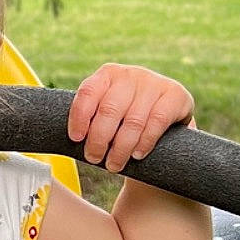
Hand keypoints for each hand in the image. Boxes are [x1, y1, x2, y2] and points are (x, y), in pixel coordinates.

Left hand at [67, 64, 194, 174]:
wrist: (166, 124)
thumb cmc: (125, 123)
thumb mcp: (105, 116)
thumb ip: (89, 119)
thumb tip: (63, 139)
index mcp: (107, 75)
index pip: (88, 92)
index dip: (79, 117)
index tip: (75, 139)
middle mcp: (130, 74)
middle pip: (109, 109)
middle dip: (99, 139)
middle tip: (94, 158)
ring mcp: (154, 82)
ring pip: (132, 120)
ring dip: (120, 148)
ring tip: (114, 165)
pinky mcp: (175, 95)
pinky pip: (156, 121)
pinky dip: (144, 142)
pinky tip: (137, 154)